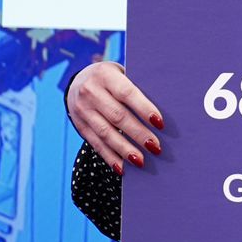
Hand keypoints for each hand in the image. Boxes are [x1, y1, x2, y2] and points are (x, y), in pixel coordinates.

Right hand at [67, 61, 163, 176]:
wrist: (78, 81)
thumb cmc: (113, 79)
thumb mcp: (122, 74)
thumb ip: (137, 87)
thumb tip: (163, 111)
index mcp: (105, 75)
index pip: (127, 93)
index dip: (144, 109)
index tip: (160, 123)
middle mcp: (91, 92)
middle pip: (117, 116)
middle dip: (138, 134)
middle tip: (156, 147)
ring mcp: (82, 110)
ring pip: (105, 133)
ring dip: (124, 150)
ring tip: (141, 161)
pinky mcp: (79, 125)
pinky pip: (95, 143)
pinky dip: (109, 156)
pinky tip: (122, 167)